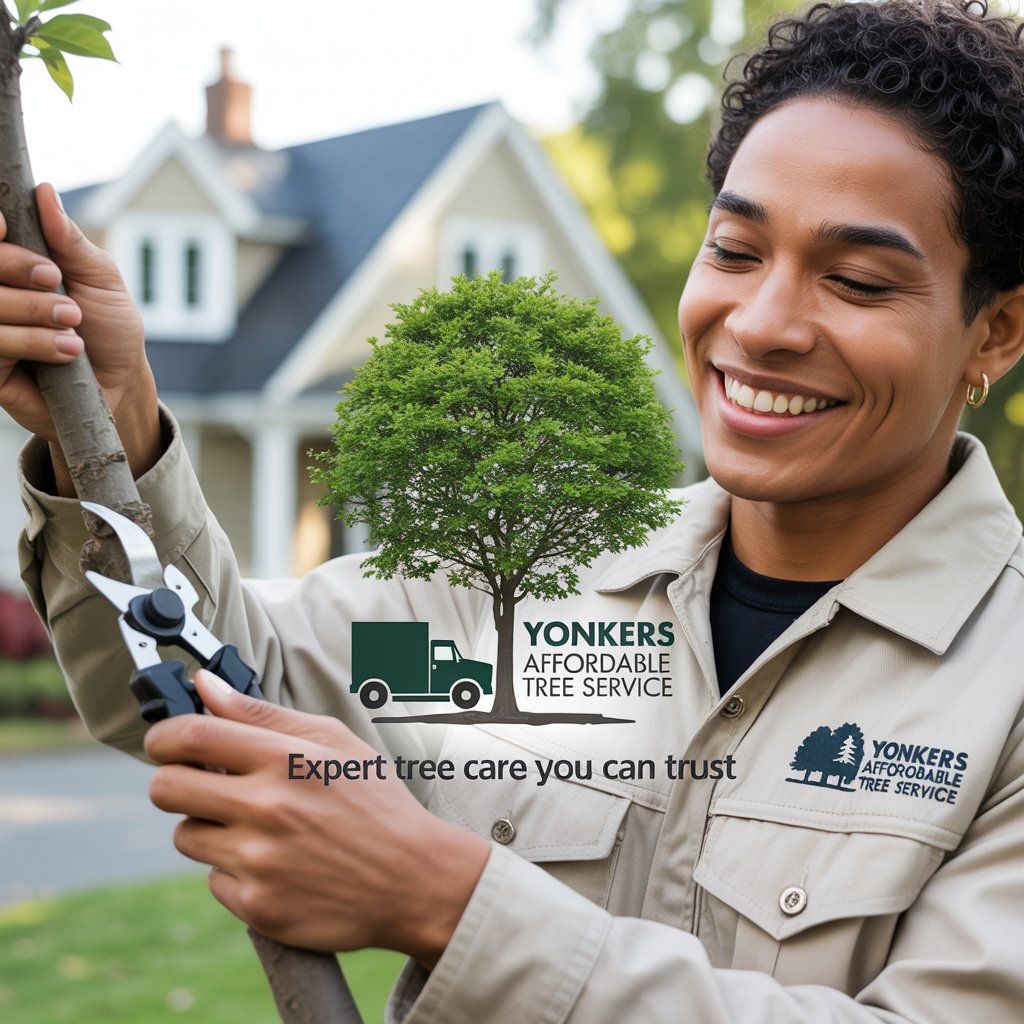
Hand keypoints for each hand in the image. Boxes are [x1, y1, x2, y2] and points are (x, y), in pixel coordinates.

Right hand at [0, 183, 159, 483]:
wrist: (121, 385)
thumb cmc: (109, 328)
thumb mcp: (101, 279)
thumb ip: (70, 240)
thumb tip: (44, 192)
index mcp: (13, 264)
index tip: (4, 225)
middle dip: (16, 266)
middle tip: (54, 279)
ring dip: (32, 310)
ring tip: (73, 323)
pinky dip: (32, 343)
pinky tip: (68, 349)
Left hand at [145, 671, 491, 967]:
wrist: (414, 879)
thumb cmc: (374, 800)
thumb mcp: (333, 741)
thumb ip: (262, 713)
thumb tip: (205, 685)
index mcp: (284, 759)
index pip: (188, 736)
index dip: (163, 735)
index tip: (167, 741)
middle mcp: (266, 809)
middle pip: (165, 789)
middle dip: (174, 782)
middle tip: (204, 785)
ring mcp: (258, 861)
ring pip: (186, 836)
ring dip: (210, 829)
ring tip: (258, 827)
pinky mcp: (257, 906)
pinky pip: (214, 880)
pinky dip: (236, 870)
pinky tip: (276, 863)